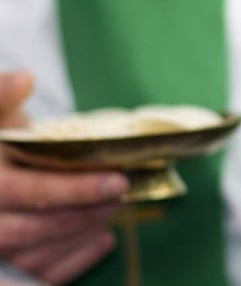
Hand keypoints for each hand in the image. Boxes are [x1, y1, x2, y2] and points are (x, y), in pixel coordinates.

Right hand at [0, 72, 128, 284]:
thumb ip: (0, 96)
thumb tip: (23, 79)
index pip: (29, 192)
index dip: (75, 190)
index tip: (118, 180)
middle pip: (36, 228)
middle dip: (86, 211)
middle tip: (124, 192)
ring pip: (38, 254)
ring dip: (83, 231)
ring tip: (117, 207)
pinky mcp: (10, 264)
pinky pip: (42, 273)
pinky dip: (76, 259)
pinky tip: (104, 238)